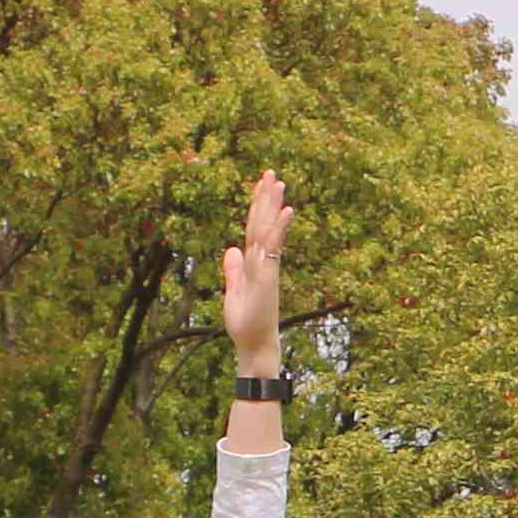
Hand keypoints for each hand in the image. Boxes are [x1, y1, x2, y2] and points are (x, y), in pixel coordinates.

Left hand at [222, 171, 289, 371]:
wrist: (255, 345)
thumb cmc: (246, 324)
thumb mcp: (233, 292)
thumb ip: (233, 270)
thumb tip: (231, 249)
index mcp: (254, 264)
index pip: (254, 229)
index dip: (256, 207)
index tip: (259, 185)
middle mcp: (263, 262)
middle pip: (263, 224)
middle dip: (266, 198)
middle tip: (271, 173)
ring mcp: (267, 268)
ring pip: (268, 231)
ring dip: (273, 206)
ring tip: (277, 182)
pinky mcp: (268, 277)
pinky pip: (273, 249)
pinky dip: (279, 229)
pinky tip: (285, 211)